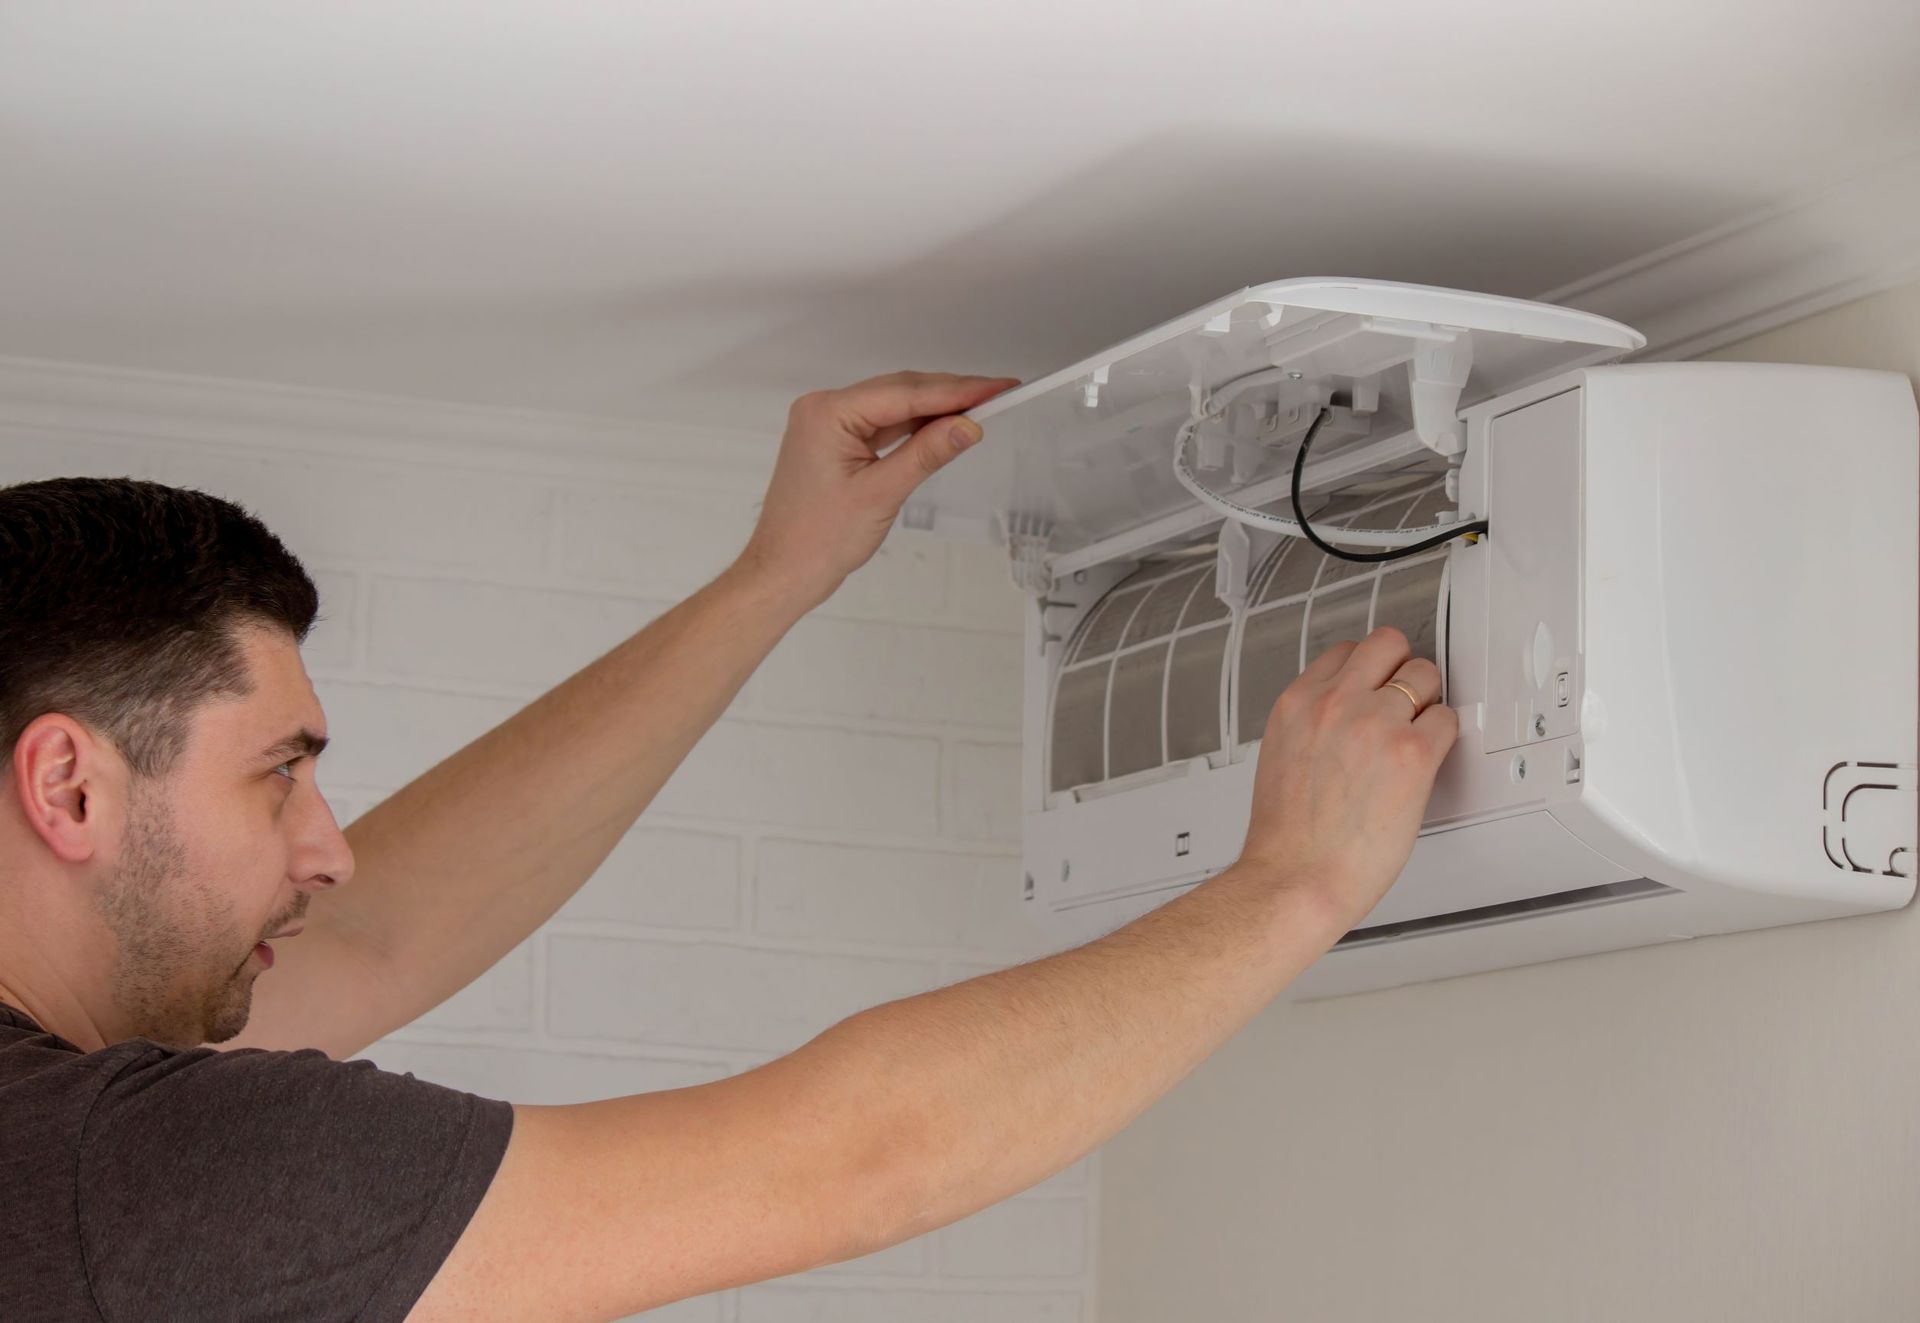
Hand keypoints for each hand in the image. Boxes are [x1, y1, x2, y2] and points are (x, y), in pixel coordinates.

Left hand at [735, 371, 1020, 608]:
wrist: (783, 572)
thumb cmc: (816, 541)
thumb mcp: (881, 494)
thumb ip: (926, 454)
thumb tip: (967, 425)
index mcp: (828, 413)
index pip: (906, 393)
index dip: (957, 390)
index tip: (997, 386)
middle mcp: (824, 409)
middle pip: (900, 391)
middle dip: (951, 394)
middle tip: (999, 393)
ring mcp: (828, 425)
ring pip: (894, 406)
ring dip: (935, 409)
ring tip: (982, 407)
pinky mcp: (835, 442)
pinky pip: (882, 424)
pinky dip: (914, 426)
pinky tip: (943, 427)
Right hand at [1238, 626, 1457, 930]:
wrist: (1295, 877)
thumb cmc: (1286, 837)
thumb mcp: (1281, 757)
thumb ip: (1311, 725)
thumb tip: (1340, 721)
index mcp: (1297, 704)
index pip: (1344, 652)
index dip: (1366, 671)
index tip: (1375, 685)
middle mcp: (1335, 704)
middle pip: (1388, 644)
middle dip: (1400, 669)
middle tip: (1406, 699)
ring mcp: (1376, 724)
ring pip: (1425, 675)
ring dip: (1427, 701)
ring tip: (1419, 732)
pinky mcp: (1413, 753)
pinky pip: (1448, 720)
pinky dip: (1444, 737)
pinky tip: (1429, 760)